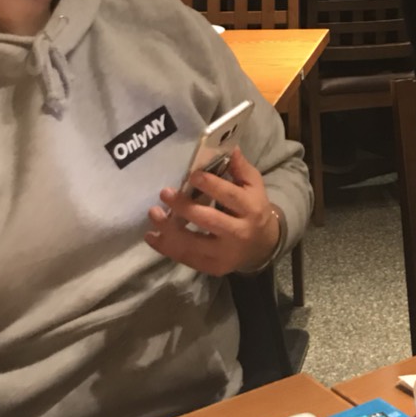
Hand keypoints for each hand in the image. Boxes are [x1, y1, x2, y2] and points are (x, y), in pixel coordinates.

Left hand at [146, 147, 280, 275]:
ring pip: (193, 244)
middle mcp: (239, 233)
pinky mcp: (213, 267)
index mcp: (251, 209)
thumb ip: (241, 169)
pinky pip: (186, 259)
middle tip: (165, 193)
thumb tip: (230, 149)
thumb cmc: (253, 209)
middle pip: (209, 221)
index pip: (230, 197)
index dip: (211, 185)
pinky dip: (166, 248)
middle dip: (185, 207)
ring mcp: (225, 254)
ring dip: (169, 229)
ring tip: (153, 213)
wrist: (263, 246)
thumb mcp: (254, 187)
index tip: (192, 175)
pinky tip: (152, 236)